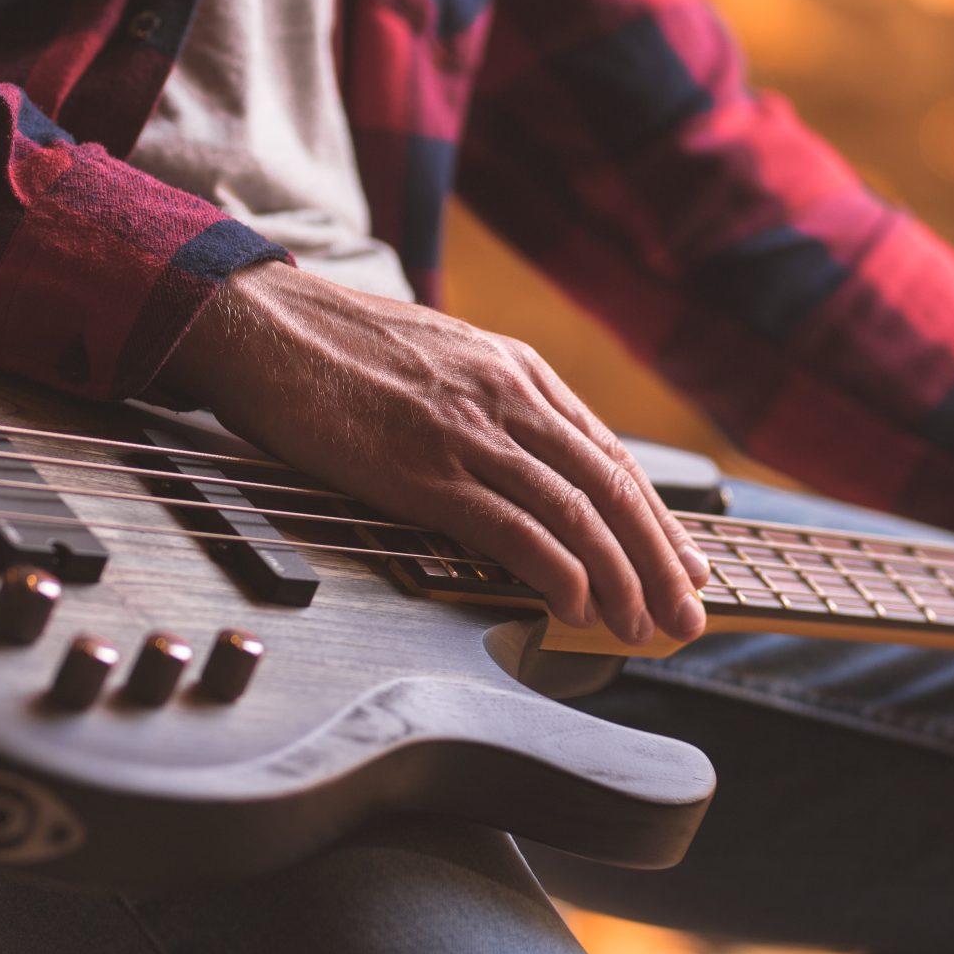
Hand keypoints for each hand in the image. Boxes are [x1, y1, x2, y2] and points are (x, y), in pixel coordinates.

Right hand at [163, 263, 709, 644]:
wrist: (265, 324)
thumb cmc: (339, 350)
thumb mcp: (440, 361)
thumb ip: (490, 407)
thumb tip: (526, 467)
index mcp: (517, 372)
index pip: (610, 456)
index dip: (656, 520)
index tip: (684, 566)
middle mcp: (509, 397)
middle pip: (611, 489)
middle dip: (659, 561)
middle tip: (688, 615)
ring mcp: (470, 432)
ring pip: (576, 513)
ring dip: (621, 579)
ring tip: (641, 628)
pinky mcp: (426, 470)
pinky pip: (514, 528)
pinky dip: (558, 573)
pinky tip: (577, 608)